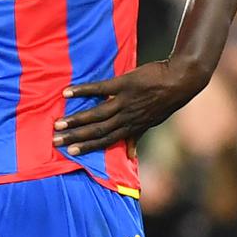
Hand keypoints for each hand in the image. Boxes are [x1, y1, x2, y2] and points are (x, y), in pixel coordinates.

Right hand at [54, 60, 203, 154]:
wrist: (180, 80)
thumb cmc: (165, 100)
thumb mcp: (152, 122)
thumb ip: (137, 136)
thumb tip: (130, 156)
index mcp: (132, 127)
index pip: (106, 141)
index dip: (88, 147)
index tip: (70, 152)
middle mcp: (126, 117)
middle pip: (97, 130)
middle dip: (76, 137)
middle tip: (56, 141)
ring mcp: (125, 101)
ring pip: (97, 114)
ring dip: (76, 119)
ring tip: (58, 123)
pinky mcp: (124, 84)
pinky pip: (100, 89)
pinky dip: (84, 90)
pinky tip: (68, 91)